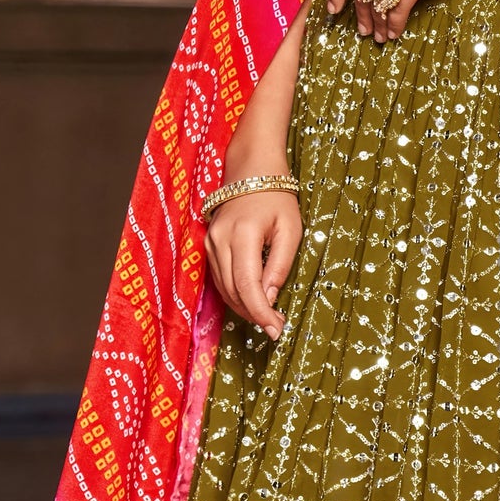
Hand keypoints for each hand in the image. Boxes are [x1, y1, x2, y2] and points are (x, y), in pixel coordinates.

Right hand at [204, 187, 300, 338]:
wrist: (251, 170)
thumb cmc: (277, 198)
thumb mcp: (291, 230)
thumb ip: (280, 265)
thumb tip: (270, 298)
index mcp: (243, 234)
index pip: (247, 285)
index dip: (260, 312)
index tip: (275, 330)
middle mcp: (220, 240)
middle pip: (233, 291)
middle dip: (254, 314)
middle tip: (276, 326)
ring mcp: (210, 243)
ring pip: (224, 288)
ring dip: (245, 307)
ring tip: (268, 316)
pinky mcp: (208, 245)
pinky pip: (220, 278)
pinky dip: (235, 294)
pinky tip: (253, 300)